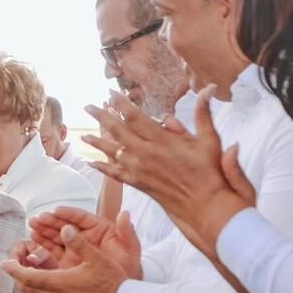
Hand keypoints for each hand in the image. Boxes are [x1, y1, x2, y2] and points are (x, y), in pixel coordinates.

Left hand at [1, 220, 135, 292]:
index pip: (26, 276)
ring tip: (29, 275)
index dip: (12, 269)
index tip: (4, 263)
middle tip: (17, 265)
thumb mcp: (96, 258)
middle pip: (27, 288)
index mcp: (58, 283)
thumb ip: (78, 242)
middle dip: (19, 276)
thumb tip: (65, 228)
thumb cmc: (112, 282)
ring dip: (29, 287)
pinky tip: (45, 291)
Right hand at [28, 208, 141, 275]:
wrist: (124, 290)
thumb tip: (125, 214)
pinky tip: (33, 240)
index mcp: (99, 229)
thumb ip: (127, 232)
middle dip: (51, 221)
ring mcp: (75, 250)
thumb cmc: (129, 267)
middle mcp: (84, 238)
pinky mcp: (67, 262)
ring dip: (44, 231)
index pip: (81, 218)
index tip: (57, 211)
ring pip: (56, 237)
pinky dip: (43, 247)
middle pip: (65, 226)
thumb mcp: (130, 249)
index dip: (69, 214)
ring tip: (32, 225)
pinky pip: (53, 252)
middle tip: (39, 218)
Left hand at [83, 88, 253, 255]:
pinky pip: (116, 174)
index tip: (110, 93)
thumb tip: (208, 87)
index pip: (135, 117)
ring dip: (97, 142)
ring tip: (83, 135)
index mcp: (161, 140)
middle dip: (102, 117)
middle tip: (88, 107)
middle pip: (118, 132)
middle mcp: (146, 154)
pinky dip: (103, 168)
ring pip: (113, 152)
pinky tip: (92, 164)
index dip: (121, 104)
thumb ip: (203, 113)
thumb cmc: (209, 172)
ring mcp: (140, 170)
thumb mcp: (209, 139)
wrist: (204, 205)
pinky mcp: (138, 184)